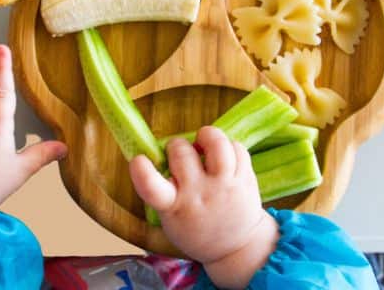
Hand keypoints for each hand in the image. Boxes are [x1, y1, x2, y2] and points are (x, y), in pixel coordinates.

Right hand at [130, 126, 278, 288]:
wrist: (236, 248)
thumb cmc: (195, 227)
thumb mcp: (170, 218)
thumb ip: (162, 189)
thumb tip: (159, 152)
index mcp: (174, 207)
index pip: (153, 188)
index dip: (142, 171)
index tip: (138, 160)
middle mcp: (199, 194)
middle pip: (182, 152)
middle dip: (177, 145)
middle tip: (180, 153)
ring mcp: (225, 186)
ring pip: (217, 144)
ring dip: (207, 136)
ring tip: (204, 143)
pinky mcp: (246, 179)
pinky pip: (237, 147)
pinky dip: (228, 145)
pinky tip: (223, 155)